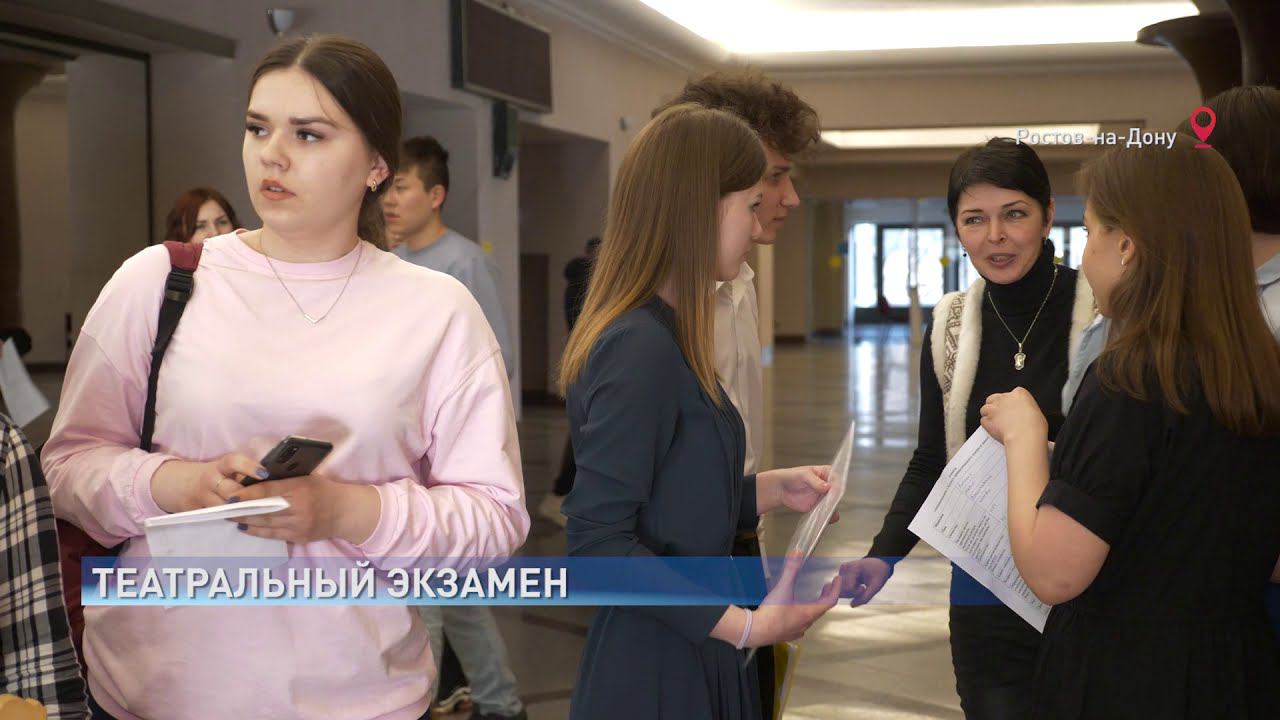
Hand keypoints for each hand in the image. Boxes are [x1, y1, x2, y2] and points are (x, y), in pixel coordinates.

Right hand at [150, 453, 266, 513]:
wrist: (180, 485)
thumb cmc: (216, 476)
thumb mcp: (226, 470)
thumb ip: (245, 473)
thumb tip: (276, 478)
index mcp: (220, 466)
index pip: (233, 462)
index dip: (249, 467)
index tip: (265, 473)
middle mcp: (210, 480)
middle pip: (231, 491)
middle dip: (248, 499)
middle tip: (269, 504)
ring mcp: (202, 497)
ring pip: (225, 508)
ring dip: (242, 513)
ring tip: (261, 515)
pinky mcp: (196, 512)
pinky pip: (216, 518)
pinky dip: (232, 521)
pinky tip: (246, 523)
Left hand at [229, 475, 378, 544]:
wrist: (345, 512)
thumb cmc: (324, 490)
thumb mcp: (307, 478)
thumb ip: (284, 480)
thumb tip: (256, 480)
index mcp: (300, 489)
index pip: (268, 492)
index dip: (248, 494)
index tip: (232, 494)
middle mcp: (299, 509)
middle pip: (262, 510)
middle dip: (241, 510)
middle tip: (224, 507)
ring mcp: (299, 526)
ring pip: (265, 525)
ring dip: (245, 521)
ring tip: (230, 517)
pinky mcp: (299, 538)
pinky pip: (273, 535)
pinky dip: (257, 531)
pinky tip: (246, 527)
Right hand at [750, 553, 840, 645]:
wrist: (756, 631)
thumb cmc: (772, 611)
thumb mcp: (782, 588)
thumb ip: (791, 570)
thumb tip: (798, 553)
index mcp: (809, 613)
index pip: (829, 601)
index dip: (835, 590)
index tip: (837, 581)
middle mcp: (806, 623)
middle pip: (821, 610)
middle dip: (825, 597)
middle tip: (826, 586)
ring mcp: (797, 631)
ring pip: (811, 618)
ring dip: (814, 607)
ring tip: (811, 598)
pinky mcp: (787, 635)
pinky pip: (800, 625)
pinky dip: (803, 616)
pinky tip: (795, 613)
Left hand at [761, 465, 832, 514]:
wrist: (781, 489)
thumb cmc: (792, 476)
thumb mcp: (804, 475)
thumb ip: (816, 481)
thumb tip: (827, 487)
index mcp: (826, 473)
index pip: (837, 479)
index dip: (837, 485)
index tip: (834, 491)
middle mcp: (827, 485)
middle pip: (837, 493)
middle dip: (835, 499)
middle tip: (830, 503)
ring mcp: (824, 497)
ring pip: (833, 504)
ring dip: (832, 509)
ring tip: (828, 512)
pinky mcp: (819, 507)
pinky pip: (826, 513)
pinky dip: (827, 516)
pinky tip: (826, 518)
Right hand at [837, 557, 892, 606]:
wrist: (879, 564)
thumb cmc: (879, 573)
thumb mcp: (876, 586)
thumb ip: (865, 597)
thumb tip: (851, 605)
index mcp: (853, 567)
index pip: (848, 588)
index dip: (857, 592)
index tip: (864, 588)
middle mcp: (844, 568)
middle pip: (843, 589)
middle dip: (853, 593)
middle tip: (863, 589)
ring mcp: (841, 571)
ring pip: (841, 590)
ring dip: (851, 593)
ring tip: (861, 587)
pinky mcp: (841, 574)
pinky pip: (842, 588)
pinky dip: (849, 591)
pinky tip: (857, 586)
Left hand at [980, 388, 1047, 444]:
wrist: (1025, 436)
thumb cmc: (1034, 427)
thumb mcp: (1035, 412)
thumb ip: (1025, 409)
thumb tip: (1024, 415)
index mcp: (1019, 393)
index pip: (1009, 394)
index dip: (1008, 403)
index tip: (1011, 410)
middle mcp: (1004, 398)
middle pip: (993, 399)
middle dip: (995, 406)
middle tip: (1000, 416)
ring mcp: (994, 408)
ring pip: (985, 409)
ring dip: (989, 415)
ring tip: (996, 424)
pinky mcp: (987, 419)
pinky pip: (983, 421)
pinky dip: (987, 425)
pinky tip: (994, 430)